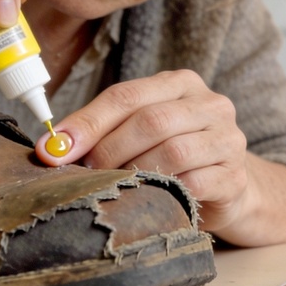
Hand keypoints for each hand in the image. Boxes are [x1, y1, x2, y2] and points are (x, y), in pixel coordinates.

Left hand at [35, 70, 258, 234]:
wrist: (231, 189)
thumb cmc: (175, 157)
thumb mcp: (142, 132)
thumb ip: (104, 131)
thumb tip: (52, 148)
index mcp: (180, 84)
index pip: (127, 95)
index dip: (87, 122)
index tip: (54, 149)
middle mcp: (210, 104)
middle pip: (151, 120)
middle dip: (109, 149)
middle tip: (84, 175)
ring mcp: (227, 139)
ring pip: (173, 151)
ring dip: (134, 172)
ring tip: (114, 188)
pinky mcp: (234, 176)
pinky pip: (194, 183)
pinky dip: (163, 193)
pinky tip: (147, 201)